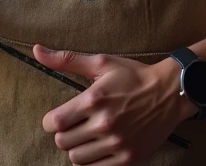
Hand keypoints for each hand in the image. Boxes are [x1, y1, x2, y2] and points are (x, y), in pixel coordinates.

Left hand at [34, 45, 191, 164]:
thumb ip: (66, 59)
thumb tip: (36, 50)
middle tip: (75, 124)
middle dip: (64, 133)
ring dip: (77, 148)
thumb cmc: (132, 75)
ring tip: (87, 135)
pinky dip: (92, 160)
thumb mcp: (101, 63)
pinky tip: (98, 146)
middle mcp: (103, 124)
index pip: (55, 122)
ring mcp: (116, 144)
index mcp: (94, 99)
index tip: (57, 117)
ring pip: (76, 159)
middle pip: (63, 142)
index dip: (51, 121)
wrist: (169, 93)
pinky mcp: (126, 159)